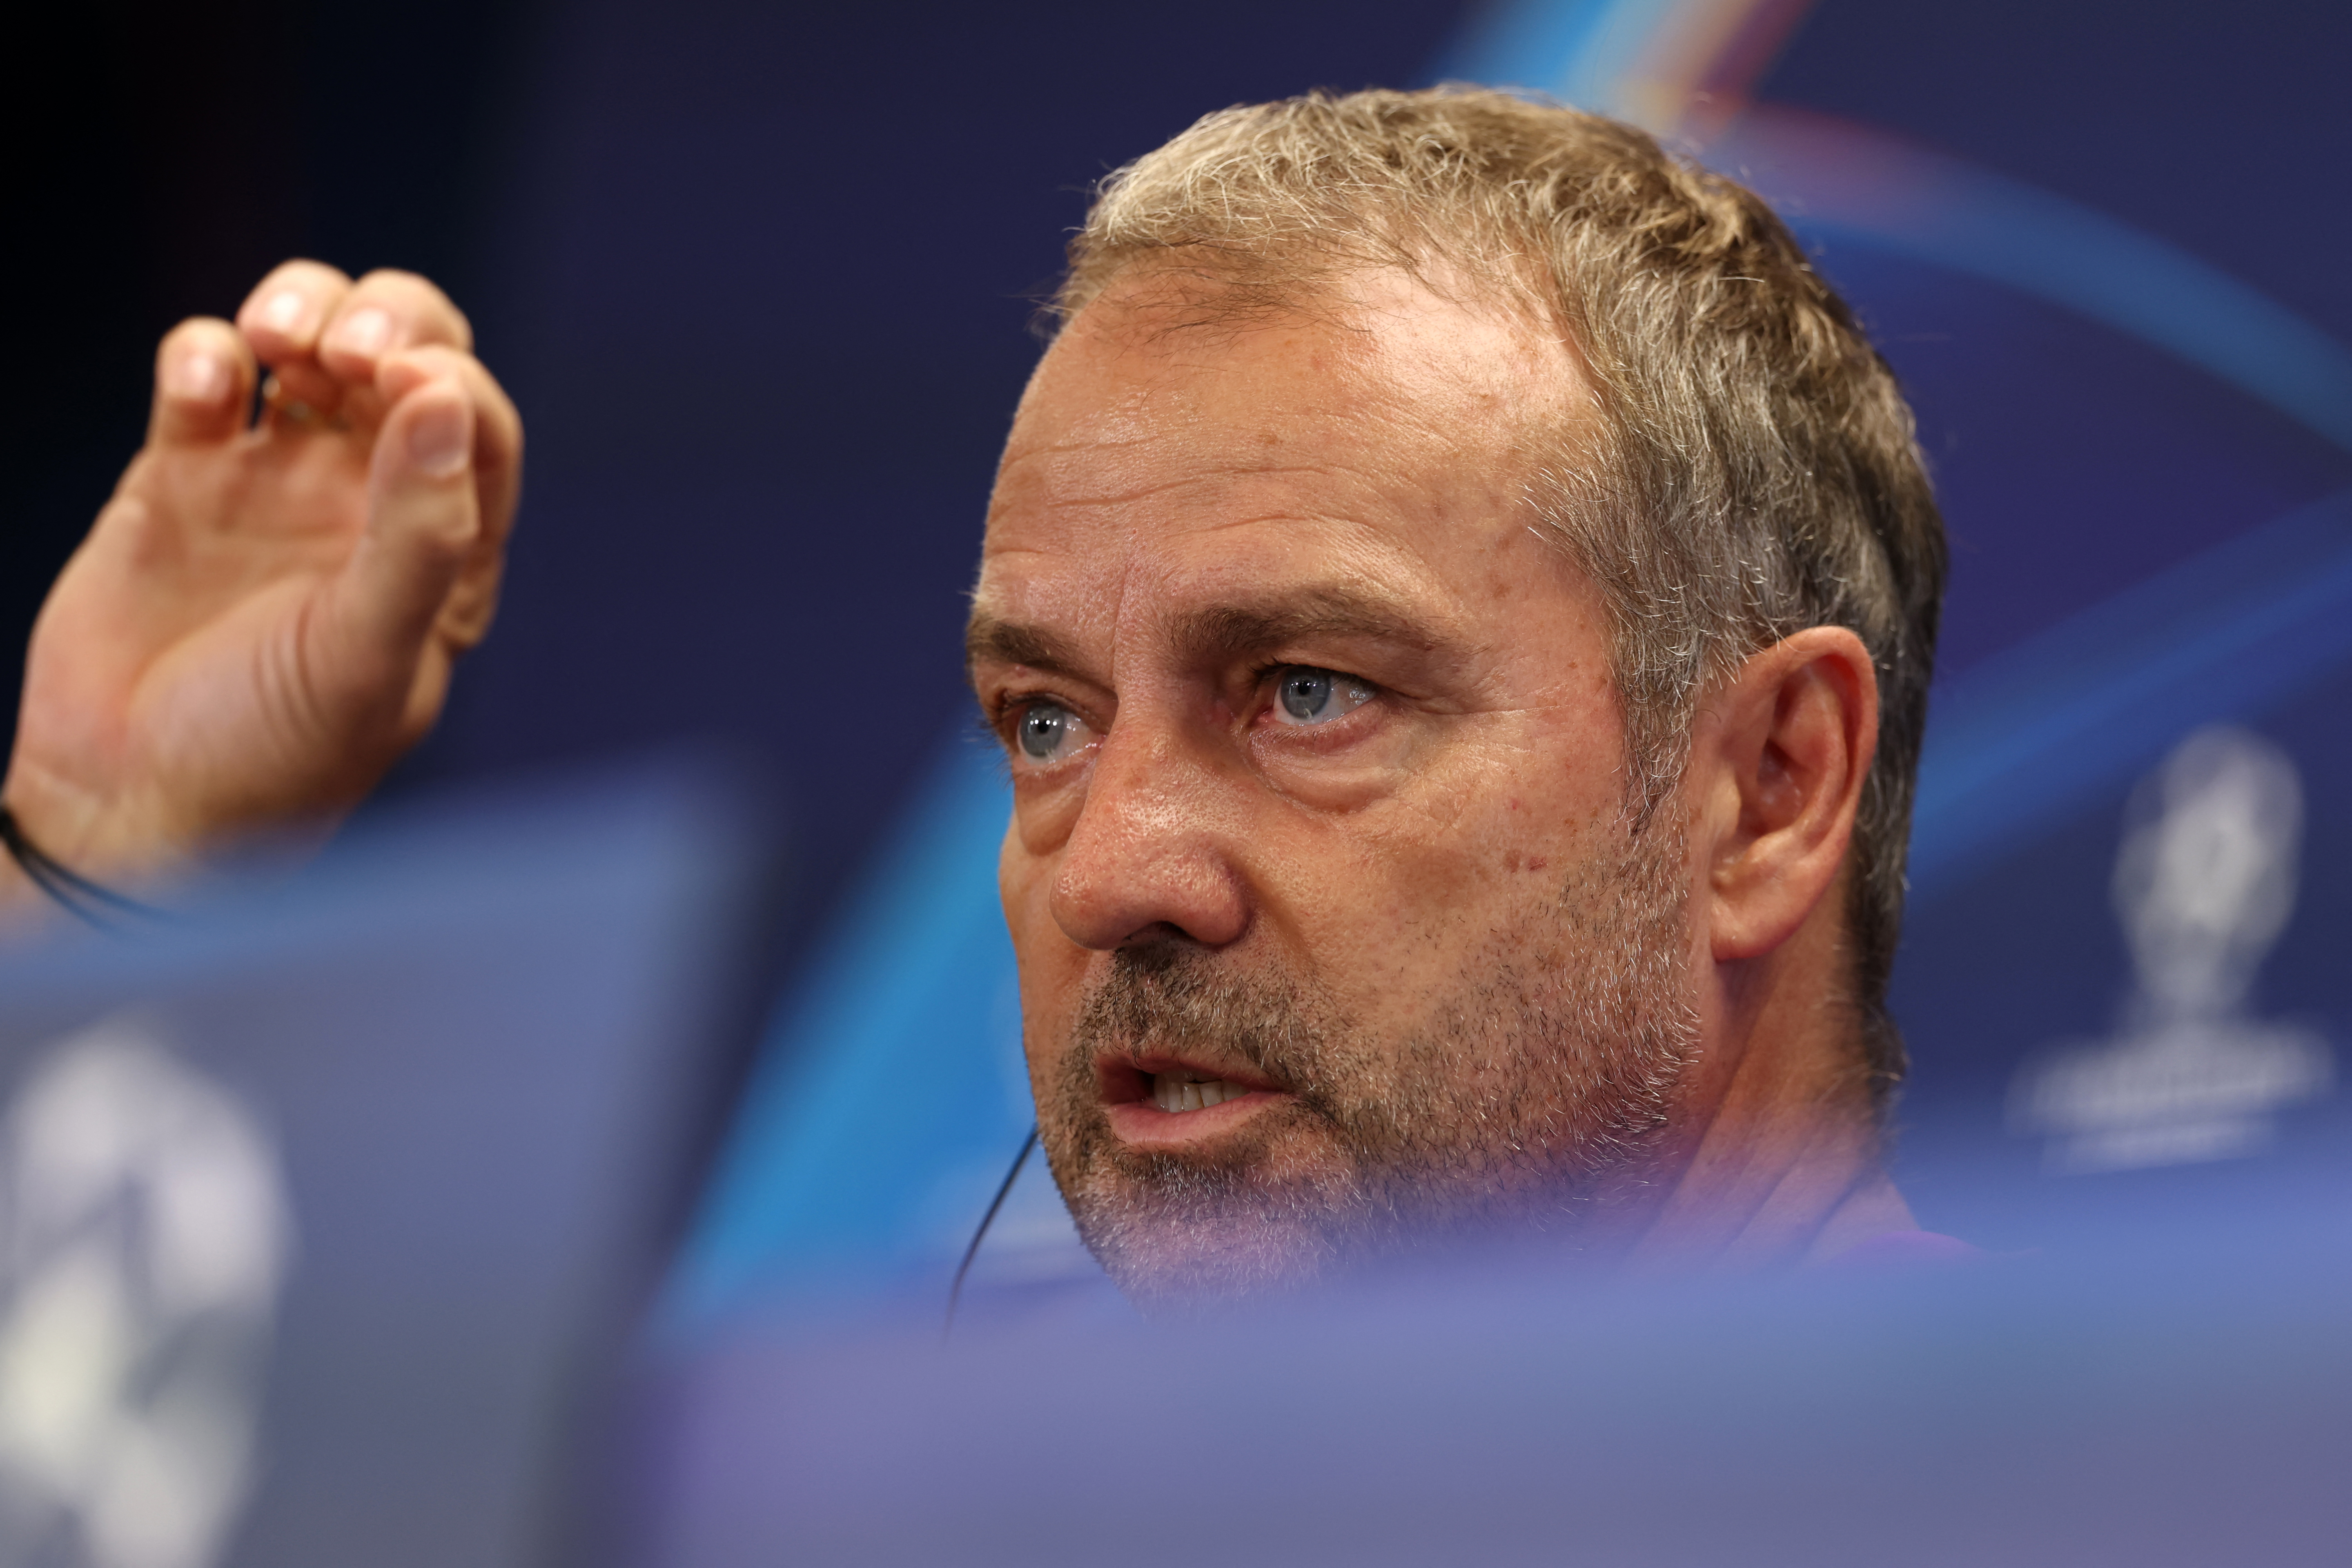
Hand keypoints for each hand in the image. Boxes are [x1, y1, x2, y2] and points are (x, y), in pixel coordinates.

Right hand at [1, 262, 521, 893]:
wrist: (132, 802)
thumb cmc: (271, 754)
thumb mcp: (365, 654)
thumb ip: (419, 533)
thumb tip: (446, 402)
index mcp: (442, 549)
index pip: (477, 425)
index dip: (451, 382)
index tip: (407, 380)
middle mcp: (367, 500)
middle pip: (406, 355)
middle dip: (386, 318)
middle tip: (347, 348)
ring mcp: (273, 479)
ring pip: (307, 343)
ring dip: (300, 308)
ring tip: (276, 337)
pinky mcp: (179, 473)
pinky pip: (202, 375)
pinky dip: (201, 353)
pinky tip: (200, 386)